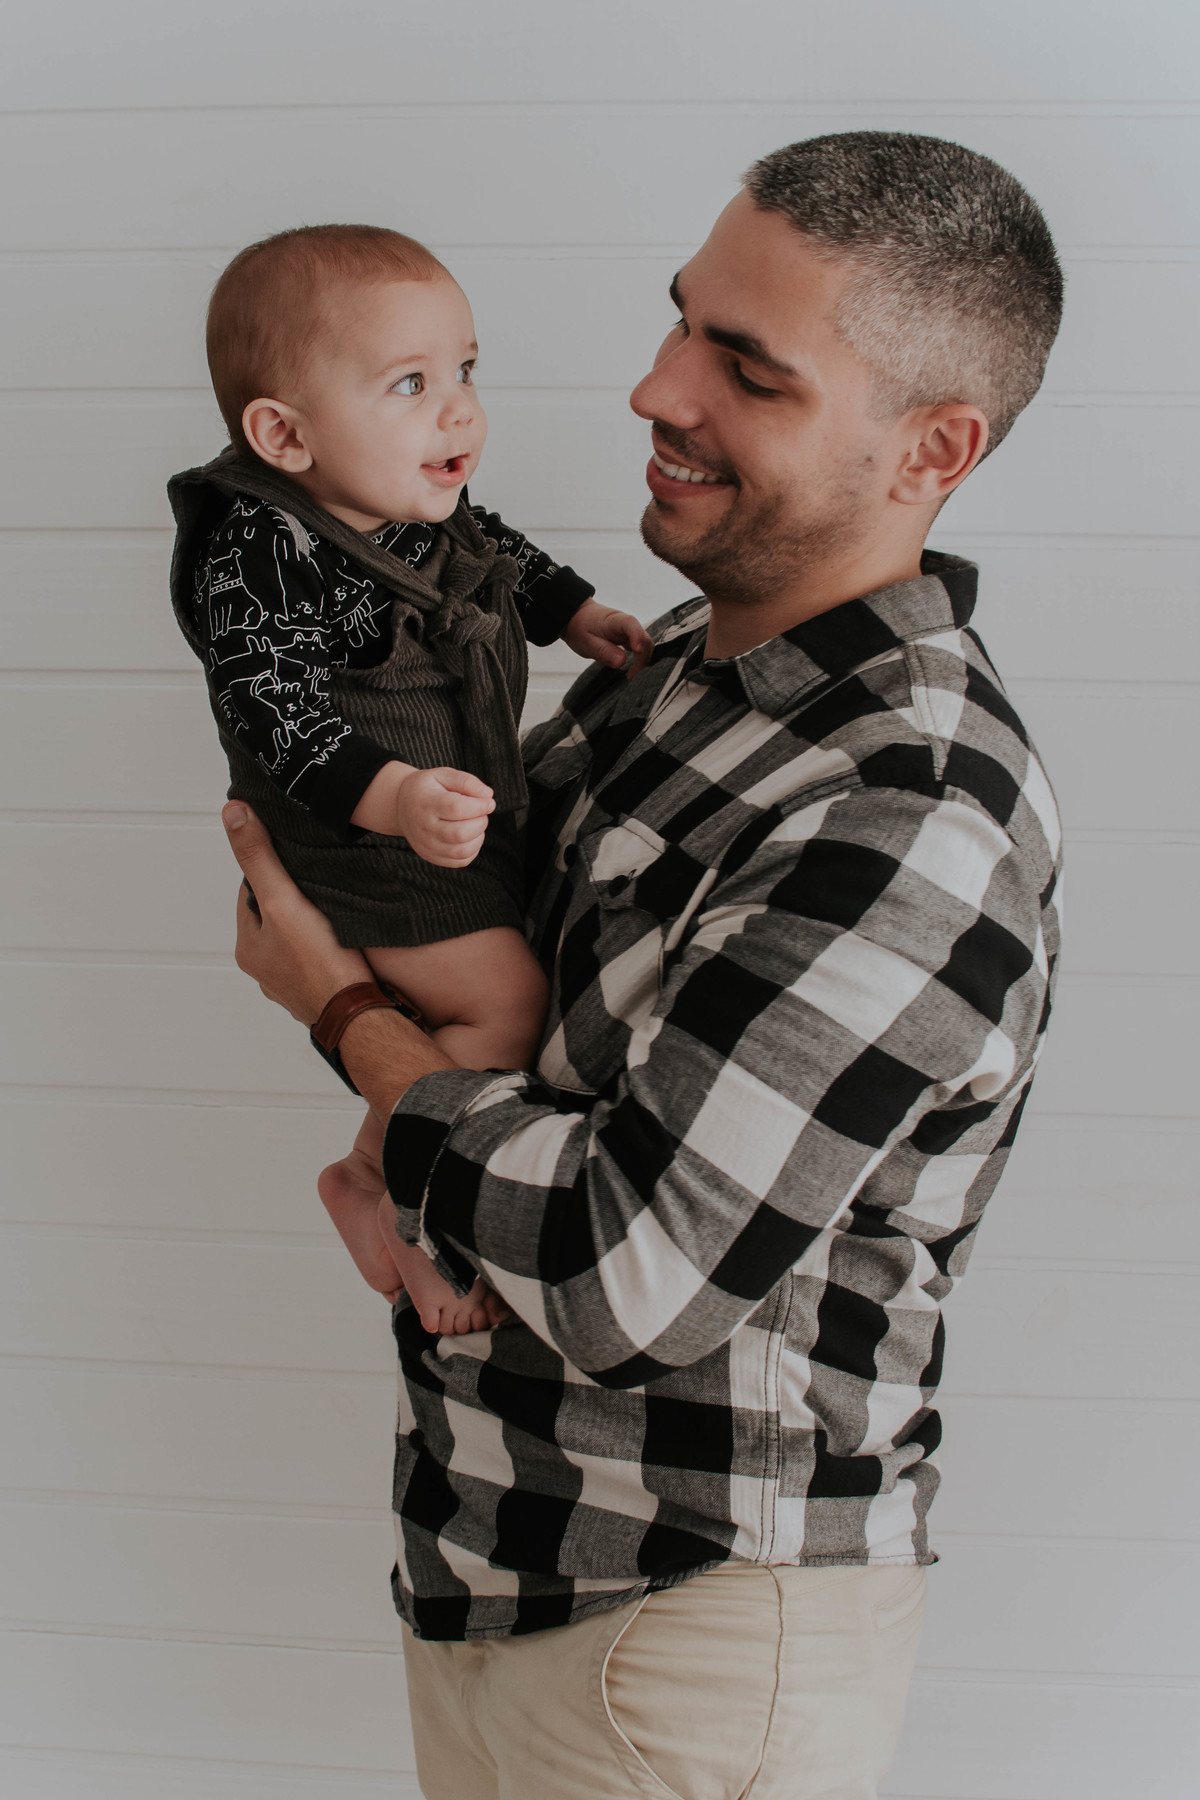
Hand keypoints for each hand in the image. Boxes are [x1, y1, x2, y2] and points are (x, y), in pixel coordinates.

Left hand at [223, 802, 370, 1025]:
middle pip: (275, 918)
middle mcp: (264, 970)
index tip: (295, 862)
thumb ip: (259, 858)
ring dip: (312, 927)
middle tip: (321, 885)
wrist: (360, 1016)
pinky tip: (347, 943)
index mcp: (248, 948)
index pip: (251, 894)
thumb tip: (232, 812)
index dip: (271, 873)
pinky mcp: (319, 995)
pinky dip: (328, 951)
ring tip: (336, 912)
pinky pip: (319, 963)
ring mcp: (291, 986)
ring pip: (297, 942)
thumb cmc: (321, 964)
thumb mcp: (283, 900)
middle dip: (293, 901)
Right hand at [393, 766, 494, 865]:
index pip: (456, 808)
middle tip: (481, 812)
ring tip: (475, 823)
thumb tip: (488, 795)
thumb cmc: (427, 789)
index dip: (479, 806)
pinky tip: (469, 835)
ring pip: (462, 850)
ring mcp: (427, 845)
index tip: (489, 802)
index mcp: (426, 803)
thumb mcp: (442, 775)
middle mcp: (424, 827)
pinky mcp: (432, 857)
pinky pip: (461, 861)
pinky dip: (473, 849)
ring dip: (478, 836)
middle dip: (480, 822)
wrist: (402, 807)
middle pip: (460, 833)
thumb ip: (466, 781)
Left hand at [562, 599, 652, 678]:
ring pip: (645, 644)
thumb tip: (621, 662)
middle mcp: (626, 623)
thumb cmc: (580, 628)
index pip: (630, 624)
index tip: (637, 651)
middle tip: (631, 675)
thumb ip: (604, 652)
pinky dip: (640, 658)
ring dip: (642, 660)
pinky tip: (633, 669)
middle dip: (642, 657)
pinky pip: (640, 647)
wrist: (577, 618)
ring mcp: (629, 631)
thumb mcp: (586, 642)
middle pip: (643, 637)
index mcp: (613, 620)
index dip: (637, 637)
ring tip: (631, 675)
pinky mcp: (629, 637)